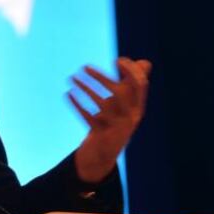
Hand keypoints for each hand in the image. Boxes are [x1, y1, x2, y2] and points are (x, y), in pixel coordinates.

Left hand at [68, 57, 150, 183]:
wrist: (105, 154)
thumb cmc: (115, 121)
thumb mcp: (126, 103)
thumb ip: (133, 83)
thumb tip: (145, 62)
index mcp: (138, 107)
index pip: (140, 85)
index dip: (131, 70)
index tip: (117, 60)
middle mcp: (131, 117)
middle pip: (120, 93)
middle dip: (102, 77)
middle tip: (84, 67)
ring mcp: (117, 127)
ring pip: (102, 104)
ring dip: (85, 88)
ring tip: (71, 78)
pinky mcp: (102, 135)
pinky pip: (88, 117)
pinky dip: (77, 104)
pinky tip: (68, 94)